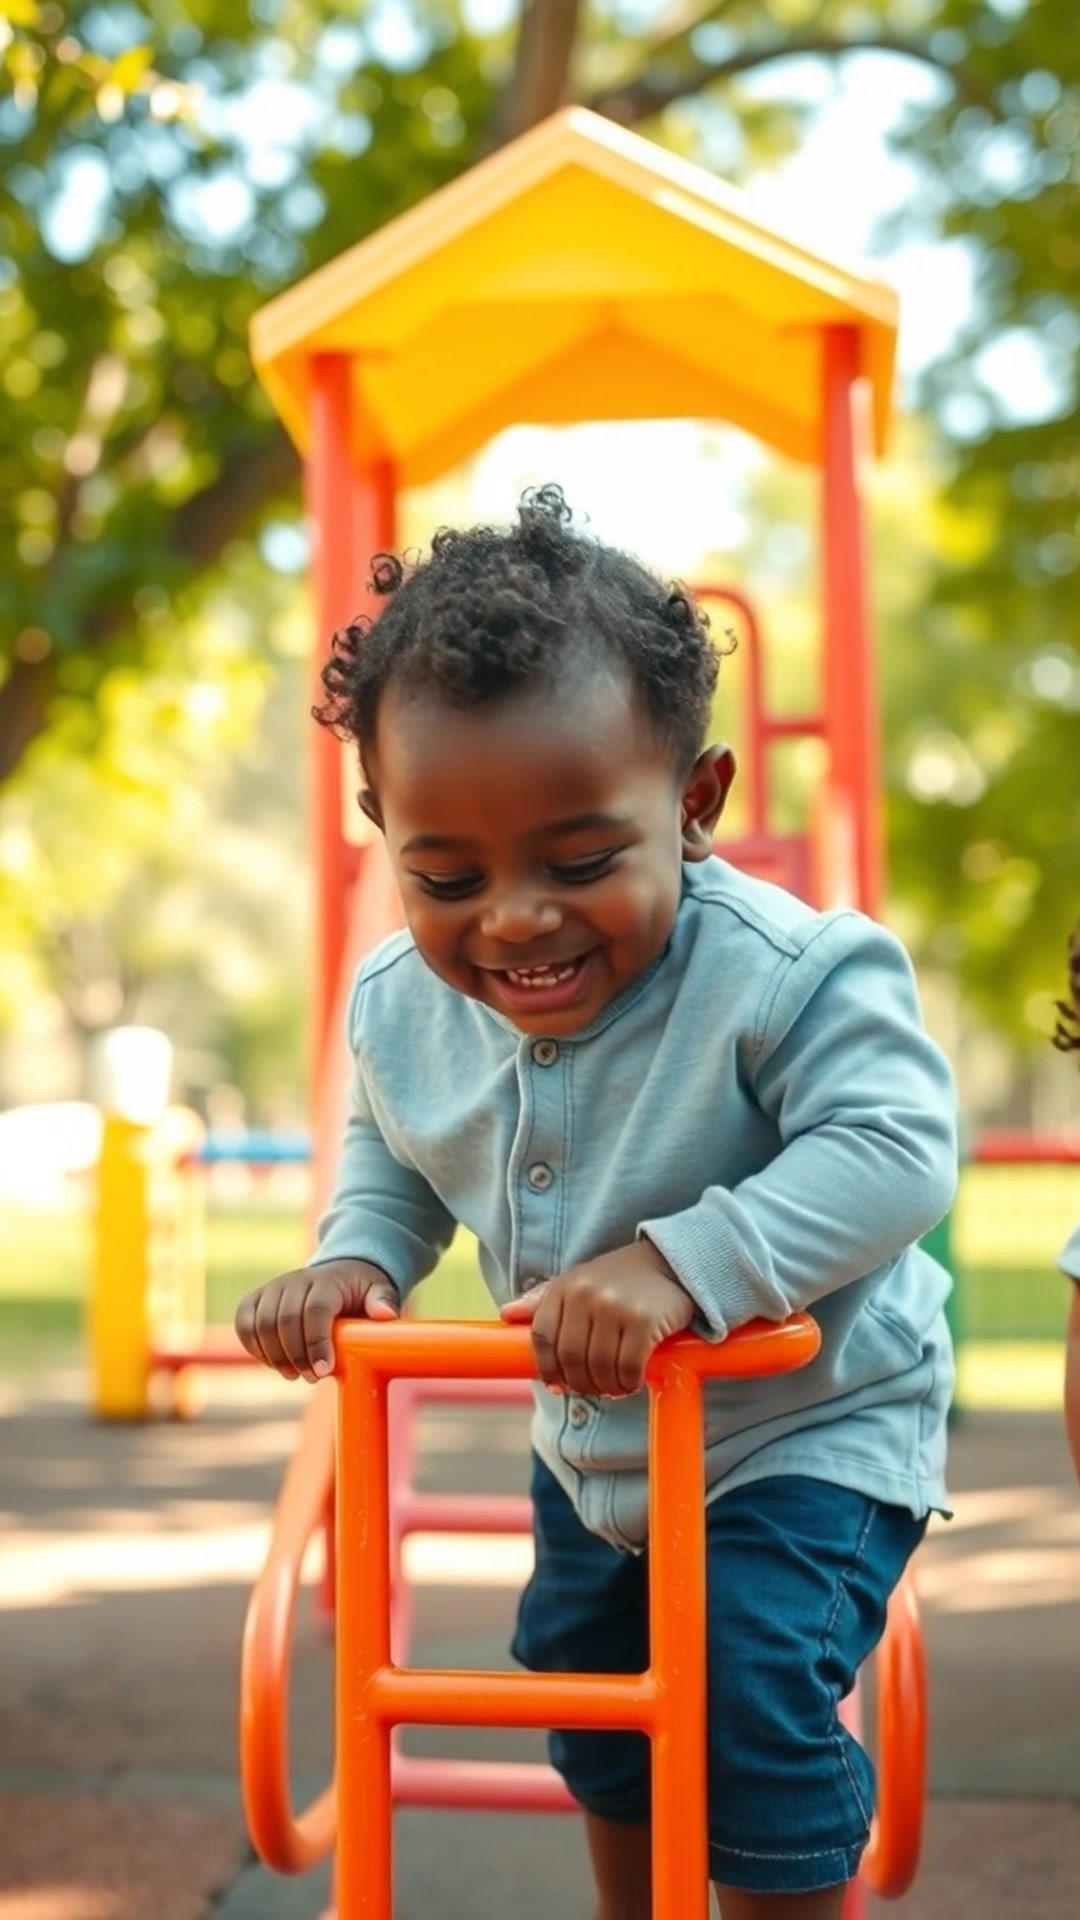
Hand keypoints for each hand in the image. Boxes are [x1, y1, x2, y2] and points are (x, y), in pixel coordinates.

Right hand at [235, 1258, 397, 1383]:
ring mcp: (273, 1288)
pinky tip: (273, 1363)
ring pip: (261, 1324)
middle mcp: (295, 1280)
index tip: (324, 1371)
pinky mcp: (256, 1299)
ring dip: (275, 1356)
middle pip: (285, 1320)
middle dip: (296, 1356)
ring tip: (295, 1375)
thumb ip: (382, 1300)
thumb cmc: (360, 1291)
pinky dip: (253, 1347)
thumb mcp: (378, 1291)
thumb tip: (385, 1313)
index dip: (317, 1343)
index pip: (315, 1310)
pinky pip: (244, 1324)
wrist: (338, 1274)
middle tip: (312, 1378)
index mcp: (326, 1281)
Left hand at [500, 1241, 694, 1396]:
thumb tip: (506, 1314)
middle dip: (579, 1383)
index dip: (546, 1368)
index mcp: (565, 1287)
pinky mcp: (645, 1322)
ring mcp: (616, 1308)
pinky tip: (631, 1381)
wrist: (669, 1262)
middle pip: (569, 1358)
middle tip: (593, 1389)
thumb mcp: (577, 1282)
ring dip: (605, 1387)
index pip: (541, 1336)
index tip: (557, 1385)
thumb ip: (542, 1300)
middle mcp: (586, 1295)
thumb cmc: (618, 1279)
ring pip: (598, 1368)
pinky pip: (628, 1368)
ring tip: (613, 1387)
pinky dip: (627, 1383)